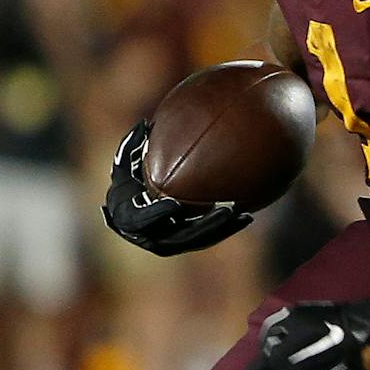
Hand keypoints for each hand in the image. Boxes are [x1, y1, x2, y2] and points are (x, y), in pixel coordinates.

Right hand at [101, 120, 253, 256]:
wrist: (132, 205)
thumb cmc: (128, 179)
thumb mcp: (124, 160)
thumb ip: (130, 145)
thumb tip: (145, 126)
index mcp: (128, 219)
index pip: (143, 221)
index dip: (156, 215)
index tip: (174, 204)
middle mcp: (150, 237)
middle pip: (179, 237)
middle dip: (204, 226)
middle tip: (226, 210)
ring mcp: (170, 243)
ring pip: (197, 240)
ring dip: (220, 229)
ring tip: (242, 215)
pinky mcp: (187, 242)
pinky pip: (207, 238)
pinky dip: (225, 229)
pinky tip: (245, 216)